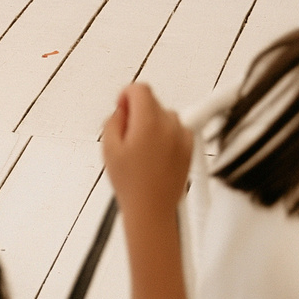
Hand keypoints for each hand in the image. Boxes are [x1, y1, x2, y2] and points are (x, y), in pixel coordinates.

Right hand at [102, 82, 193, 218]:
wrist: (152, 210)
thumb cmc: (132, 184)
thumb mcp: (108, 148)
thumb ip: (113, 119)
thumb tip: (122, 110)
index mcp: (149, 122)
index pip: (140, 89)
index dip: (126, 95)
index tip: (122, 108)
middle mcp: (170, 126)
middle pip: (152, 102)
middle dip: (138, 113)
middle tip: (128, 136)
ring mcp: (183, 137)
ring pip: (165, 116)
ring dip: (153, 124)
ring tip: (142, 149)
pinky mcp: (190, 148)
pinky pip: (177, 130)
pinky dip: (167, 135)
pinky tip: (156, 154)